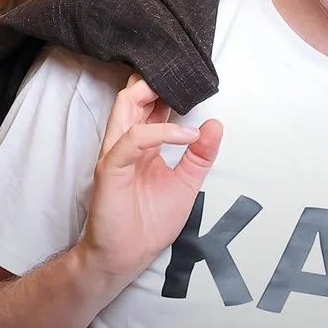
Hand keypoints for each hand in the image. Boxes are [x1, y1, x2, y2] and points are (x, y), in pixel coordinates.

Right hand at [78, 74, 222, 280]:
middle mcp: (127, 144)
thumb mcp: (186, 184)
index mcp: (143, 145)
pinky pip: (132, 141)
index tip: (192, 77)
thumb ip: (200, 156)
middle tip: (182, 71)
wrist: (127, 255)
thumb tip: (215, 124)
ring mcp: (117, 155)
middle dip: (155, 80)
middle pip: (133, 98)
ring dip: (149, 93)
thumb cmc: (151, 221)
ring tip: (179, 89)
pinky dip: (160, 133)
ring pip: (125, 109)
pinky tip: (186, 135)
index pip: (151, 106)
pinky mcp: (111, 169)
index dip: (168, 89)